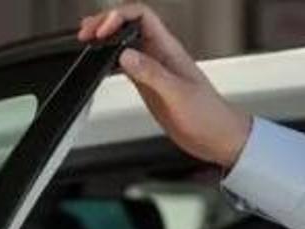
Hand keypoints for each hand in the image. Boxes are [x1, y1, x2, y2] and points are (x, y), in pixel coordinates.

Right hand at [78, 4, 252, 168]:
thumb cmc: (208, 115)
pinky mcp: (149, 85)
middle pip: (130, 24)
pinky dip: (111, 61)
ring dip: (106, 39)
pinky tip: (102, 66)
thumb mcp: (178, 94)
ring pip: (126, 42)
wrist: (218, 137)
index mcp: (169, 50)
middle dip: (106, 22)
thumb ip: (152, 73)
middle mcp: (160, 55)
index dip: (119, 16)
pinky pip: (127, 65)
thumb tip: (125, 55)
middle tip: (87, 33)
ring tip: (87, 41)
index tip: (102, 30)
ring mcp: (154, 69)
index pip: (142, 16)